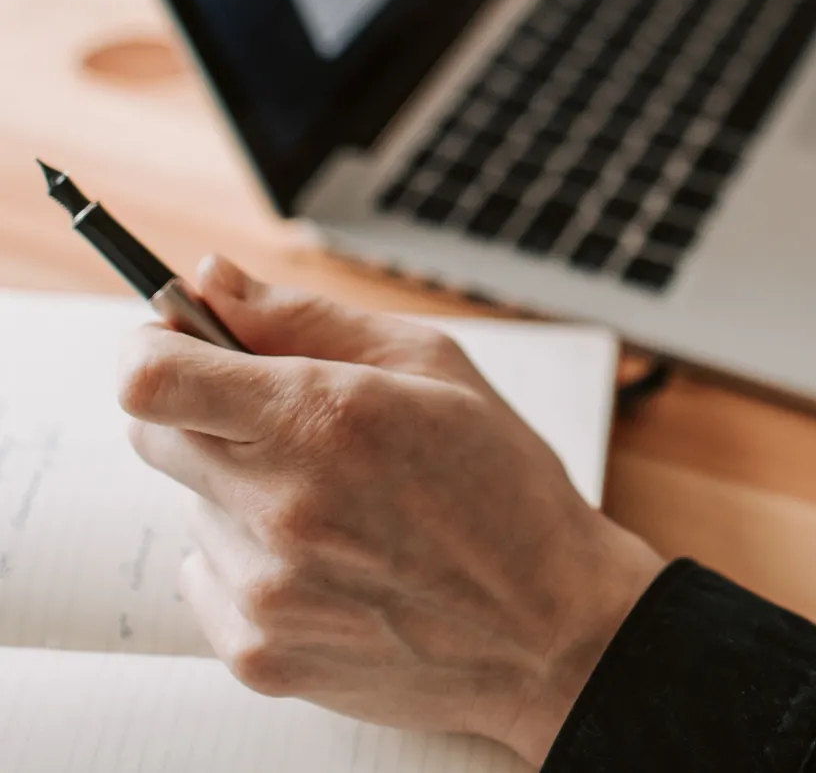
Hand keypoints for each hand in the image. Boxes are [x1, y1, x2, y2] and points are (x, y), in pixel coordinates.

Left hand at [118, 258, 663, 765]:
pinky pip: (211, 578)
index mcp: (320, 416)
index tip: (175, 340)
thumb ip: (305, 316)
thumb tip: (211, 278)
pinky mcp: (258, 653)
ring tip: (342, 505)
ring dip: (244, 490)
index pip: (151, 378)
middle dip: (204, 411)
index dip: (149, 346)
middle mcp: (278, 504)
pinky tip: (335, 560)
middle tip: (288, 420)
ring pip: (195, 507)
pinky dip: (254, 559)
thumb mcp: (432, 364)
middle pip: (155, 436)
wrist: (550, 626)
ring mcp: (263, 588)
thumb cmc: (504, 484)